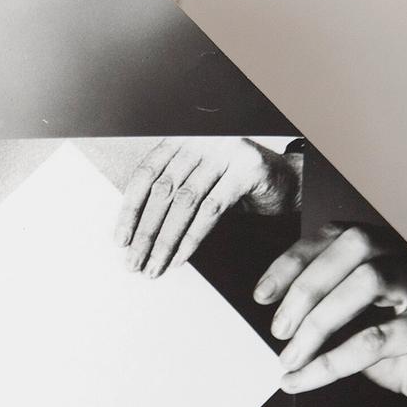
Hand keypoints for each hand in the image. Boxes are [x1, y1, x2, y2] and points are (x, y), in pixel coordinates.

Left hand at [115, 137, 300, 277]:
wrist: (285, 181)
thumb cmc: (235, 184)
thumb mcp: (197, 183)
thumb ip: (170, 195)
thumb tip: (135, 234)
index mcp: (182, 140)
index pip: (146, 175)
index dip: (130, 210)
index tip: (121, 239)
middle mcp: (201, 141)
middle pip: (163, 191)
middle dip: (145, 232)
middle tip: (134, 261)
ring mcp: (224, 152)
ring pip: (185, 202)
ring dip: (166, 241)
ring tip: (155, 265)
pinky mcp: (245, 169)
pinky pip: (211, 210)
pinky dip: (192, 238)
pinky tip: (180, 257)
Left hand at [255, 222, 406, 406]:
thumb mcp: (358, 329)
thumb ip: (327, 313)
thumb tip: (278, 319)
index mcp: (390, 253)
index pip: (336, 236)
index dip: (294, 260)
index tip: (262, 295)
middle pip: (353, 248)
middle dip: (305, 288)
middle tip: (278, 330)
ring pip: (368, 282)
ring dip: (318, 323)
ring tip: (290, 357)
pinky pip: (377, 339)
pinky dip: (331, 362)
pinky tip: (304, 379)